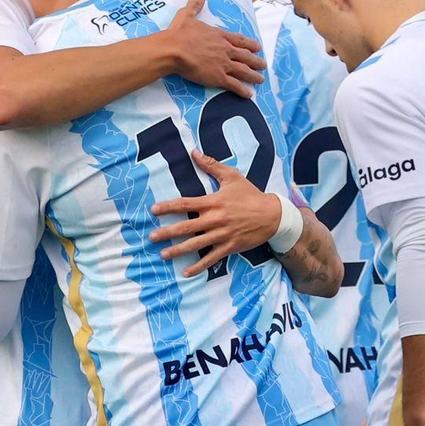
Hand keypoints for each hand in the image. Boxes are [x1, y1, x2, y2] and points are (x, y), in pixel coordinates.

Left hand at [149, 150, 279, 276]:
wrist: (272, 215)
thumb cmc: (250, 194)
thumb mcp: (232, 176)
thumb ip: (211, 165)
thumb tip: (194, 152)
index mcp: (213, 202)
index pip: (186, 204)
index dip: (169, 207)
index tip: (154, 210)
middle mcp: (215, 219)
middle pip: (187, 227)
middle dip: (168, 233)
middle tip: (152, 237)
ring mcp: (222, 235)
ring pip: (196, 245)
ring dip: (178, 251)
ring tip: (163, 255)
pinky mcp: (229, 247)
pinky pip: (211, 258)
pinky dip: (199, 266)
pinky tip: (186, 272)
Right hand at [162, 0, 265, 97]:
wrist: (173, 49)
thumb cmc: (178, 33)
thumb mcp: (187, 15)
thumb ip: (196, 4)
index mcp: (219, 35)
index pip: (239, 40)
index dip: (250, 44)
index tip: (258, 47)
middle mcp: (225, 49)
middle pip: (245, 56)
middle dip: (256, 61)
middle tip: (263, 65)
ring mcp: (223, 63)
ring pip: (243, 70)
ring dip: (253, 75)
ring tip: (260, 79)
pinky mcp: (218, 77)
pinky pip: (234, 84)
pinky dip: (242, 90)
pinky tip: (249, 94)